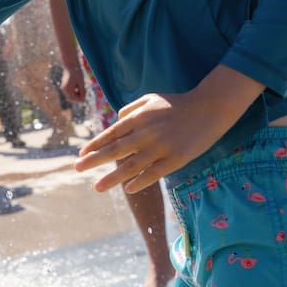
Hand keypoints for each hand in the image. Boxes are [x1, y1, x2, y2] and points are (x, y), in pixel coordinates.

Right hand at [59, 66, 85, 103]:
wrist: (71, 64)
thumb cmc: (77, 72)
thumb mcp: (81, 83)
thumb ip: (82, 92)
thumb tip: (83, 101)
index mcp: (67, 88)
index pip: (74, 99)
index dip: (81, 98)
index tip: (86, 92)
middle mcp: (64, 89)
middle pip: (72, 99)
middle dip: (79, 97)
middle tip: (85, 89)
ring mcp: (63, 88)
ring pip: (71, 96)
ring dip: (77, 94)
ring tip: (82, 86)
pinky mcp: (65, 86)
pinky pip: (71, 92)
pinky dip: (75, 91)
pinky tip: (79, 85)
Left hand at [75, 89, 238, 192]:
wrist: (209, 108)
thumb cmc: (176, 104)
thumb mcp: (150, 98)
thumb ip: (129, 110)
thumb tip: (114, 123)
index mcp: (139, 117)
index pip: (111, 133)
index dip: (95, 145)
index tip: (81, 154)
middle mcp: (146, 132)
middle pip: (115, 150)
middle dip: (94, 160)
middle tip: (77, 169)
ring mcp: (161, 147)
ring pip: (131, 166)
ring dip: (112, 178)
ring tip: (97, 187)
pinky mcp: (176, 159)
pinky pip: (154, 173)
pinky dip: (140, 181)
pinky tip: (128, 189)